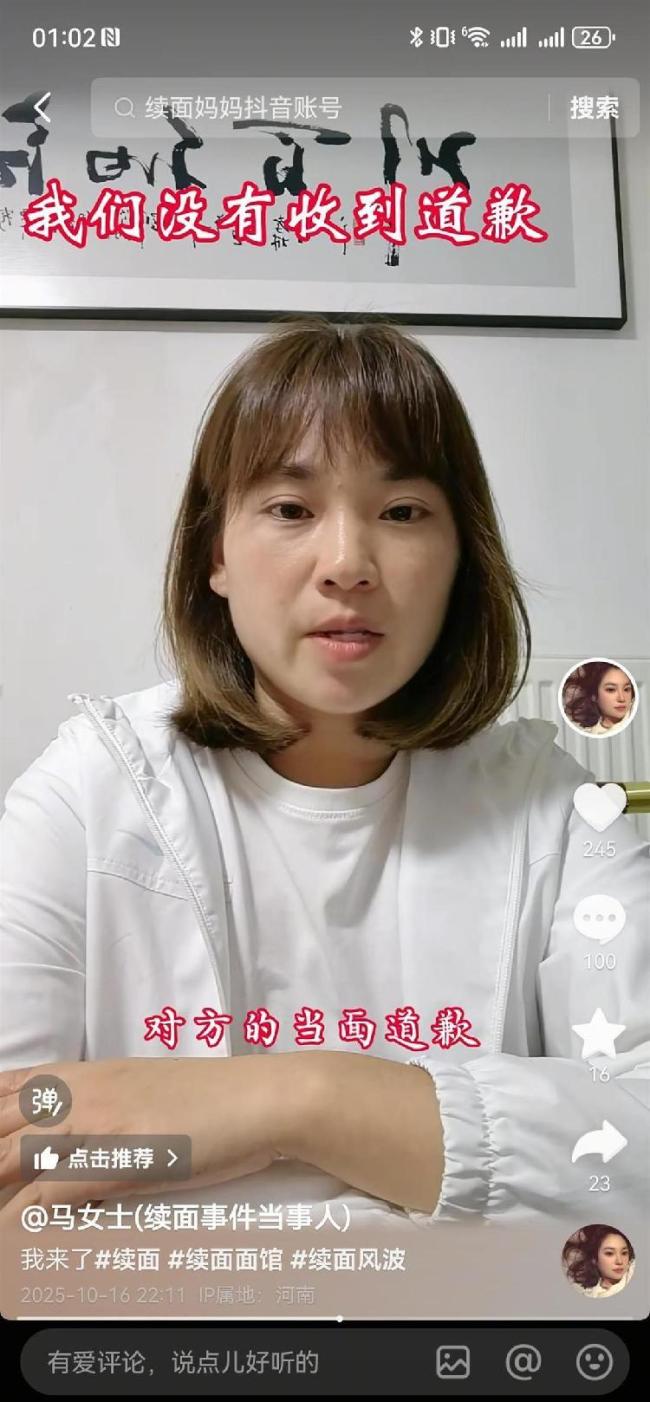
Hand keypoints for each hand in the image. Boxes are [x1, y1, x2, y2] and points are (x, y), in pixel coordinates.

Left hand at [0, 1054, 309, 1223]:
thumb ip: (100, 1109)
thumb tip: (72, 1142)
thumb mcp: (143, 1092)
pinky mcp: (107, 1164)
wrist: (261, 1099)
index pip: (5, 1089)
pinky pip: (39, 1202)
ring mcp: (89, 1127)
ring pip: (4, 1161)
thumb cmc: (211, 1100)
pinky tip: (13, 1241)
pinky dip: (18, 1224)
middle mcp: (76, 1094)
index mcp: (82, 1075)